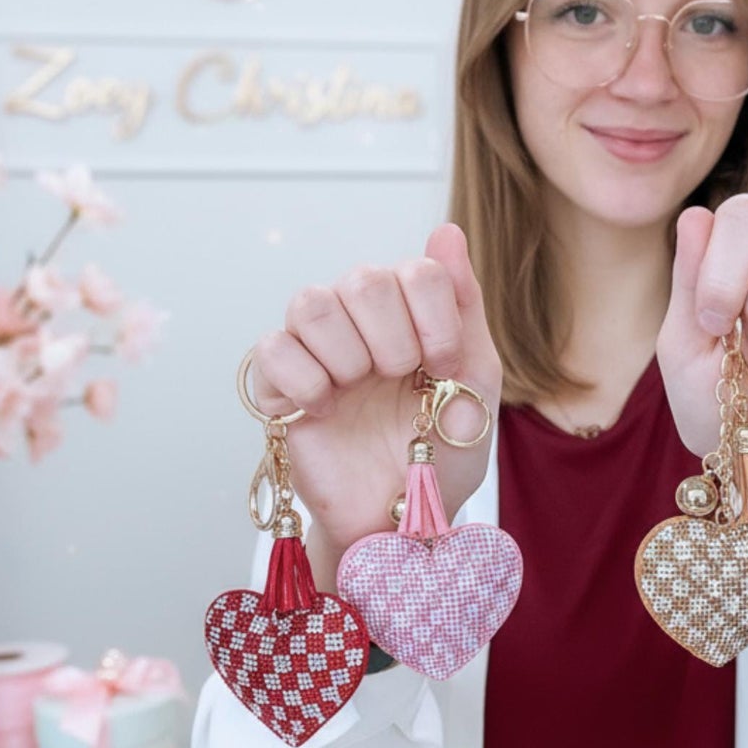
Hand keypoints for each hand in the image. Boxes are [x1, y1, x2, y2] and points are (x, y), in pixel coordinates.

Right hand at [248, 222, 502, 561]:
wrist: (406, 519)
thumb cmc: (444, 450)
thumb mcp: (476, 380)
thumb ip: (463, 303)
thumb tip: (447, 229)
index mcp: (412, 310)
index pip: (419, 271)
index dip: (435, 323)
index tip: (441, 370)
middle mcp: (361, 317)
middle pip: (363, 279)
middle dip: (392, 341)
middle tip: (398, 381)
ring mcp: (317, 348)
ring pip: (311, 304)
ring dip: (346, 358)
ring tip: (356, 394)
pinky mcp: (278, 384)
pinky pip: (272, 349)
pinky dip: (303, 384)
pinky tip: (324, 410)